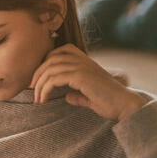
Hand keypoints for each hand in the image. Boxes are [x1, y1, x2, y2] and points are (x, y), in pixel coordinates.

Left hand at [30, 44, 144, 120]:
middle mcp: (83, 60)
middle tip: (31, 89)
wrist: (125, 105)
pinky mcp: (81, 76)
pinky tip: (43, 99)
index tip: (38, 79)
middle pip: (50, 59)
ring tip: (36, 99)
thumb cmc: (110, 102)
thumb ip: (78, 94)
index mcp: (86, 61)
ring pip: (49, 69)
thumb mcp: (90, 96)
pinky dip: (44, 89)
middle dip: (37, 74)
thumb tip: (67, 96)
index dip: (45, 63)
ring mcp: (82, 67)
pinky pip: (54, 79)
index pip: (59, 51)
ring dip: (39, 85)